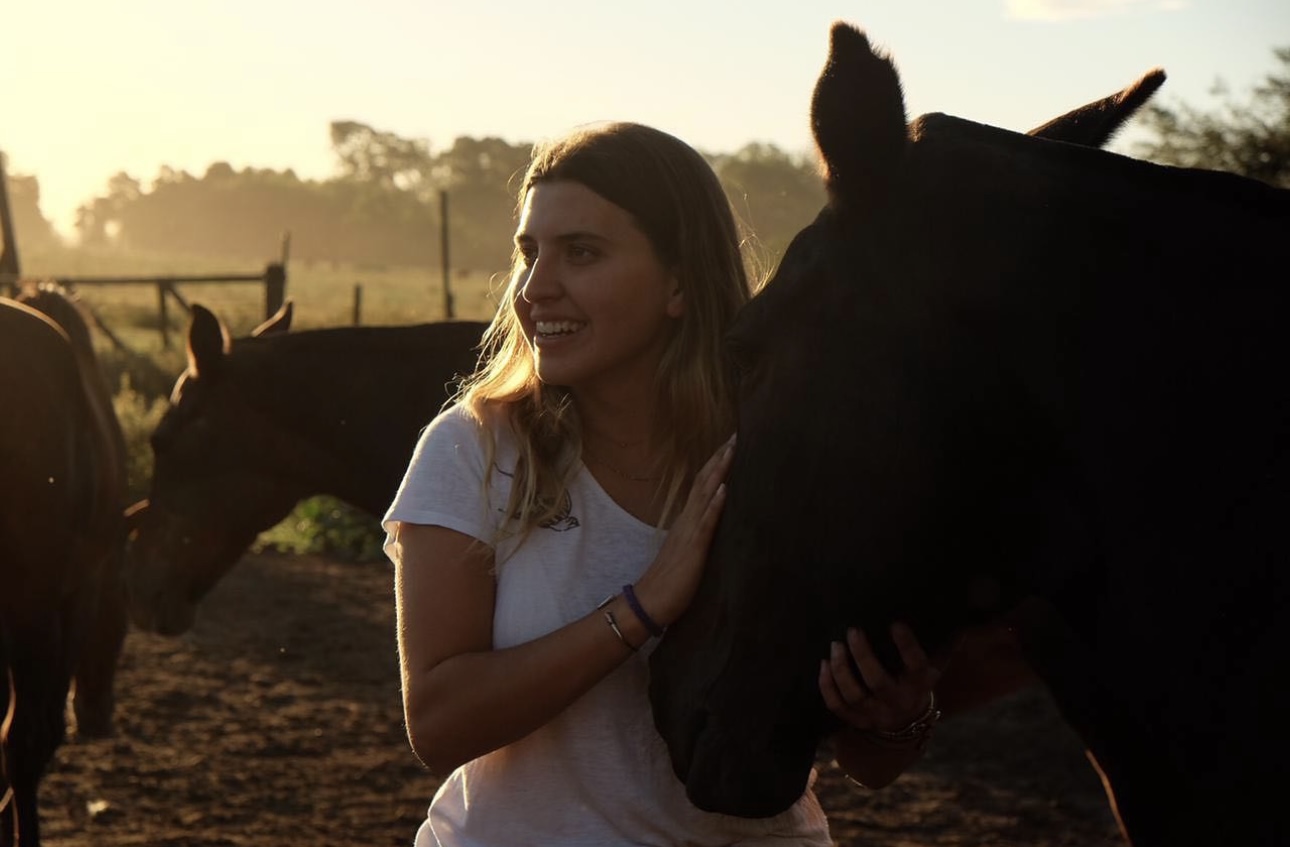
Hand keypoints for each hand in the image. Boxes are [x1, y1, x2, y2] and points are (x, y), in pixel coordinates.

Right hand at [632, 434, 734, 627]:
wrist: (647, 603)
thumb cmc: (668, 583)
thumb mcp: (685, 553)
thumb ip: (695, 536)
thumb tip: (707, 524)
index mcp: (686, 523)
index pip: (701, 487)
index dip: (714, 466)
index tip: (727, 446)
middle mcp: (686, 522)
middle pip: (703, 483)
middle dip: (719, 460)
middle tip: (734, 437)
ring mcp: (688, 534)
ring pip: (704, 496)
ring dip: (718, 473)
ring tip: (729, 452)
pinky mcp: (693, 550)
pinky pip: (704, 524)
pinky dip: (714, 505)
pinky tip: (723, 490)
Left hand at [819, 622, 941, 733]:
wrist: (908, 722)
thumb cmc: (917, 682)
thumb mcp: (933, 666)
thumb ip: (942, 646)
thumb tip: (957, 623)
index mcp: (920, 685)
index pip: (916, 665)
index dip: (907, 645)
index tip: (895, 624)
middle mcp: (899, 702)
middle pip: (877, 681)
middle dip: (863, 656)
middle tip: (853, 631)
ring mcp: (877, 715)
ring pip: (854, 695)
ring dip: (841, 670)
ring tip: (835, 646)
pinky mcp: (858, 722)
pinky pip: (838, 708)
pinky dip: (827, 688)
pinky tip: (823, 666)